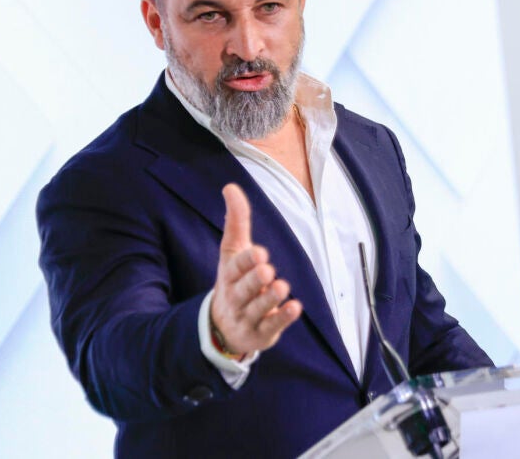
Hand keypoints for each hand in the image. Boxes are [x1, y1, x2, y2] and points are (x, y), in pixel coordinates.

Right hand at [209, 184, 301, 356]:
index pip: (235, 267)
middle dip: (254, 280)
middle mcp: (235, 297)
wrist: (224, 325)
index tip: (260, 253)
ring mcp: (246, 317)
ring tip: (283, 286)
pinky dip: (282, 318)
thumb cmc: (234, 280)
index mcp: (228, 275)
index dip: (246, 261)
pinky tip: (294, 308)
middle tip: (268, 270)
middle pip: (243, 289)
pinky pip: (270, 327)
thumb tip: (230, 187)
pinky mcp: (260, 333)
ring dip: (269, 298)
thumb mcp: (233, 251)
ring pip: (257, 309)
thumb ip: (236, 221)